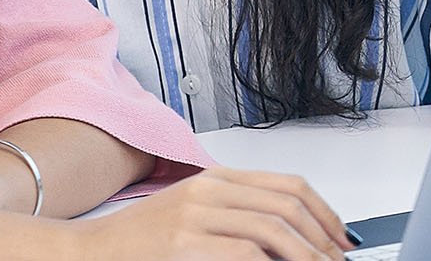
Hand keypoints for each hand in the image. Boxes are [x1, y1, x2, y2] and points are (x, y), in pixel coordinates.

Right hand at [66, 165, 353, 260]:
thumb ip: (237, 217)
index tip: (340, 239)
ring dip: (306, 256)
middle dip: (322, 239)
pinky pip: (244, 253)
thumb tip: (288, 238)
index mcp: (216, 178)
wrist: (90, 252)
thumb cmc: (141, 241)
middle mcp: (209, 190)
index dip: (324, 212)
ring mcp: (195, 216)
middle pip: (287, 206)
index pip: (288, 185)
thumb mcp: (194, 215)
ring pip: (272, 230)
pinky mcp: (184, 245)